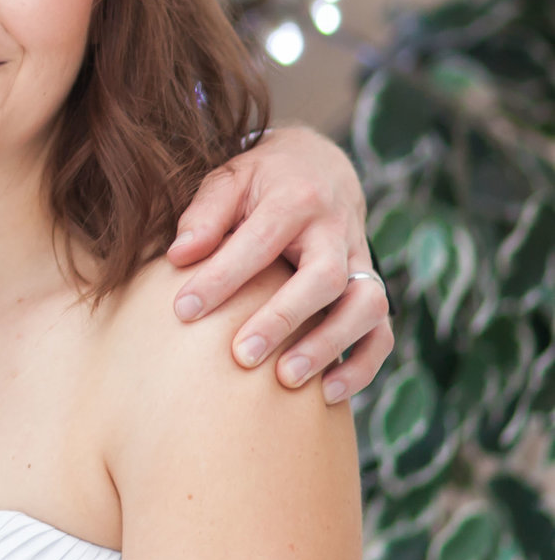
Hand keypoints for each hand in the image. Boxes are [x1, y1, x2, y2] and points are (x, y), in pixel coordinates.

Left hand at [165, 125, 390, 403]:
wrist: (320, 166)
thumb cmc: (260, 182)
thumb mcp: (229, 179)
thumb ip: (205, 214)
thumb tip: (179, 255)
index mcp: (295, 200)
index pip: (259, 242)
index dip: (222, 277)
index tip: (184, 310)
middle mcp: (336, 232)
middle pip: (324, 278)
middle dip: (283, 320)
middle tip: (241, 356)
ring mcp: (361, 263)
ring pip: (366, 306)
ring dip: (330, 346)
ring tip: (287, 380)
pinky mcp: (371, 289)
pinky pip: (382, 332)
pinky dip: (361, 365)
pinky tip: (327, 393)